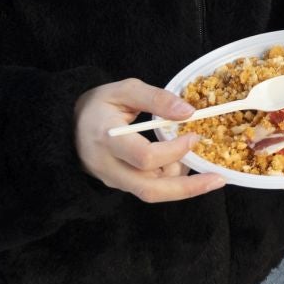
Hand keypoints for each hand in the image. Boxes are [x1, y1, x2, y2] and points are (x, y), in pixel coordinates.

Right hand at [74, 79, 225, 202]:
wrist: (66, 127)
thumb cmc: (97, 105)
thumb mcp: (123, 90)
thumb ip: (156, 98)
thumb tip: (189, 111)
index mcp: (107, 139)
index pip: (144, 156)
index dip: (173, 150)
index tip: (195, 134)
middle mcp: (108, 167)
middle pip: (149, 189)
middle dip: (187, 188)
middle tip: (218, 179)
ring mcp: (112, 180)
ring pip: (151, 192)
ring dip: (180, 181)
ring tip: (197, 158)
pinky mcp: (119, 185)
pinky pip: (148, 188)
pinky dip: (170, 180)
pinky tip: (181, 162)